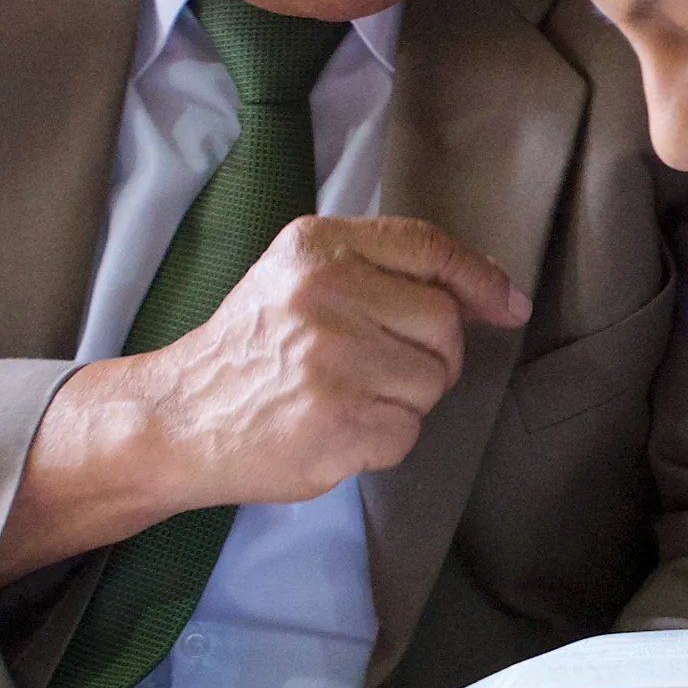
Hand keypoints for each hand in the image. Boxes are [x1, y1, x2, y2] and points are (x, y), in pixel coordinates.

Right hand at [0, 216, 527, 583]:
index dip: (480, 278)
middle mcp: (324, 294)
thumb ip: (382, 272)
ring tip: (346, 397)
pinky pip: (408, 432)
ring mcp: (331, 359)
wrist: (179, 419)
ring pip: (433, 381)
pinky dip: (383, 440)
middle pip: (444, 322)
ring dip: (405, 400)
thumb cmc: (251, 350)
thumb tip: (493, 294)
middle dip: (429, 355)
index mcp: (317, 247)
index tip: (509, 305)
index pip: (428, 247)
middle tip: (374, 368)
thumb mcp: (299, 279)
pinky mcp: (337, 421)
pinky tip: (337, 430)